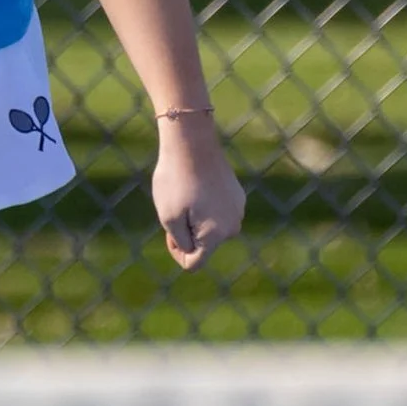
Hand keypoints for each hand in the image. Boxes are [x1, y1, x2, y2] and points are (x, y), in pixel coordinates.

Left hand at [153, 116, 242, 269]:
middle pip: (204, 246)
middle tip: (177, 207)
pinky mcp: (238, 196)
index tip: (170, 232)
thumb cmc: (176, 179)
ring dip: (196, 219)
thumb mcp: (168, 217)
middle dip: (188, 233)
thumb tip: (194, 251)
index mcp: (216, 235)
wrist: (192, 142)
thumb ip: (182, 242)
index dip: (176, 252)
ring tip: (187, 194)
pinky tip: (198, 185)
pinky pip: (218, 212)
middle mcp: (233, 226)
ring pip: (211, 229)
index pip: (194, 264)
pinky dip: (206, 206)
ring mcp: (238, 210)